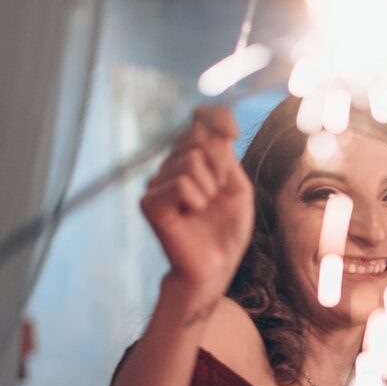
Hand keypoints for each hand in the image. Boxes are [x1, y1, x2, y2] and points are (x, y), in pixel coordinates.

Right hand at [139, 106, 253, 303]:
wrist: (215, 266)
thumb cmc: (227, 230)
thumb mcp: (237, 186)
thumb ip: (224, 154)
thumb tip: (208, 120)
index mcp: (193, 159)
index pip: (200, 121)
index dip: (217, 118)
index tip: (234, 131)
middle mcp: (171, 166)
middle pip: (196, 137)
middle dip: (219, 163)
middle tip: (219, 192)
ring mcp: (157, 183)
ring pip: (190, 162)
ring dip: (209, 188)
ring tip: (205, 208)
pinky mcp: (149, 202)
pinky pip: (180, 184)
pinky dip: (196, 200)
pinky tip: (192, 214)